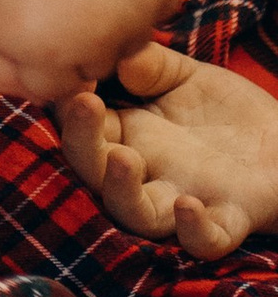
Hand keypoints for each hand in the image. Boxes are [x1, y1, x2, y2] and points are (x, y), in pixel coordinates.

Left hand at [0, 0, 178, 102]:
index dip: (46, 62)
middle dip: (80, 47)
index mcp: (41, 55)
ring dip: (114, 25)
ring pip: (130, 46)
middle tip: (61, 3)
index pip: (59, 92)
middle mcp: (91, 43)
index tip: (38, 29)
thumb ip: (7, 77)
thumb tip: (38, 104)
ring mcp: (131, 14)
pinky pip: (157, 14)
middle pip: (98, 71)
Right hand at [60, 39, 277, 259]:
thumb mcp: (187, 77)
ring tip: (122, 158)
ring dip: (121, 192)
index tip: (70, 71)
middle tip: (84, 103)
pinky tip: (188, 204)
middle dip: (82, 141)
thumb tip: (120, 54)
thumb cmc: (227, 111)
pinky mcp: (225, 220)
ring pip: (136, 215)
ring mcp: (182, 200)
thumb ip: (153, 65)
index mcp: (129, 135)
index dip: (70, 103)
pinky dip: (193, 231)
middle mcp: (146, 173)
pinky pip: (204, 241)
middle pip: (95, 170)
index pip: (83, 124)